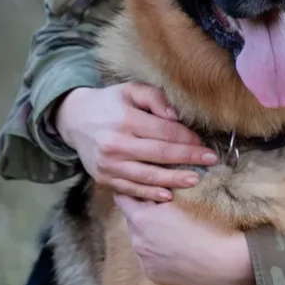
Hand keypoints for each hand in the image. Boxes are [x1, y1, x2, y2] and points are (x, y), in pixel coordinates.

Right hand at [55, 83, 216, 201]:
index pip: (164, 132)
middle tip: (210, 161)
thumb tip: (176, 117)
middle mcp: (115, 144)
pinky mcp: (103, 178)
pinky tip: (167, 194)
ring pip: (147, 176)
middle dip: (188, 158)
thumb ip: (155, 98)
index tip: (204, 144)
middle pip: (160, 154)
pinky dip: (150, 193)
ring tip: (194, 180)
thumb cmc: (109, 103)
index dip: (187, 139)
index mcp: (125, 119)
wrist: (74, 119)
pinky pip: (131, 189)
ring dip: (174, 179)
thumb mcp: (130, 90)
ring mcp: (109, 164)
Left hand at [113, 194, 254, 284]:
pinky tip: (173, 251)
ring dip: (148, 235)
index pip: (123, 200)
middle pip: (131, 221)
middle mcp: (137, 240)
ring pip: (140, 242)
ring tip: (169, 232)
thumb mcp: (180, 201)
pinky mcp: (152, 275)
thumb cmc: (205, 225)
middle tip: (158, 211)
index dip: (129, 193)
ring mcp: (143, 260)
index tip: (136, 190)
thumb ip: (160, 194)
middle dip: (141, 215)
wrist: (219, 260)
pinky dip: (156, 254)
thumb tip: (152, 187)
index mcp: (142, 218)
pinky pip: (148, 260)